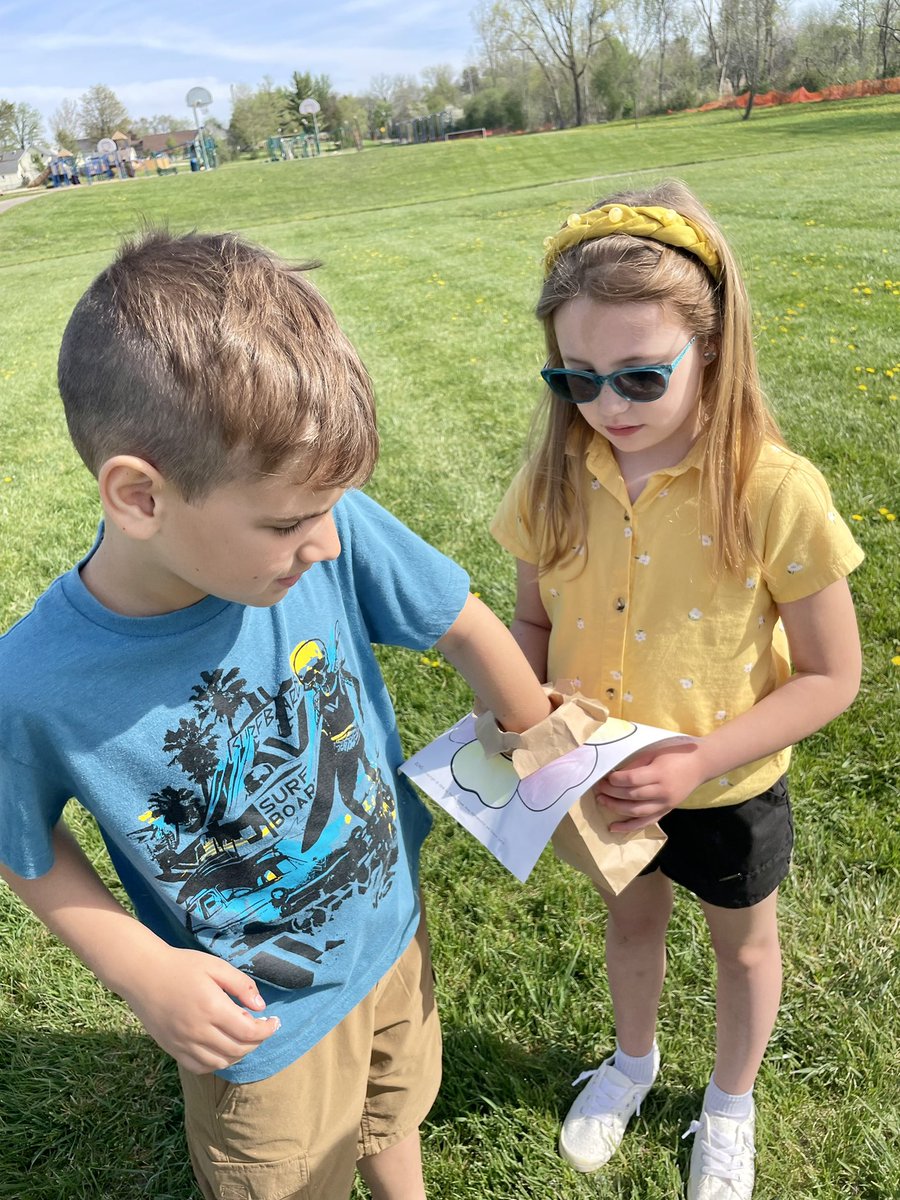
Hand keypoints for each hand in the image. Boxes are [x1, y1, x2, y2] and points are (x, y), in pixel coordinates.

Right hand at [120, 944, 280, 1073]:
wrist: (143, 974)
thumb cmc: (182, 965)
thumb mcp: (216, 966)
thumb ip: (241, 986)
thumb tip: (261, 1007)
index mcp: (212, 1008)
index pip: (249, 1032)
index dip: (267, 1030)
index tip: (275, 1022)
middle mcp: (198, 1031)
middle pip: (238, 1049)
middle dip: (257, 1042)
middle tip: (262, 1029)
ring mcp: (183, 1044)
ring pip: (220, 1062)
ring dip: (238, 1054)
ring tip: (244, 1039)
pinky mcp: (172, 1049)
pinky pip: (199, 1067)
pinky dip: (216, 1063)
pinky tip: (222, 1049)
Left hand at [594, 738, 708, 831]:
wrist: (700, 764)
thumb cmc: (675, 753)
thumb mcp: (654, 753)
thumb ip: (636, 764)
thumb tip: (614, 773)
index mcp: (659, 774)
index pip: (632, 780)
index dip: (615, 780)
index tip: (605, 776)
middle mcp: (662, 792)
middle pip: (632, 796)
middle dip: (611, 793)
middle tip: (598, 788)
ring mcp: (665, 804)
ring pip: (636, 811)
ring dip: (616, 808)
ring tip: (601, 801)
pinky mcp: (666, 811)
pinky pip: (646, 822)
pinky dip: (629, 827)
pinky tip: (614, 828)